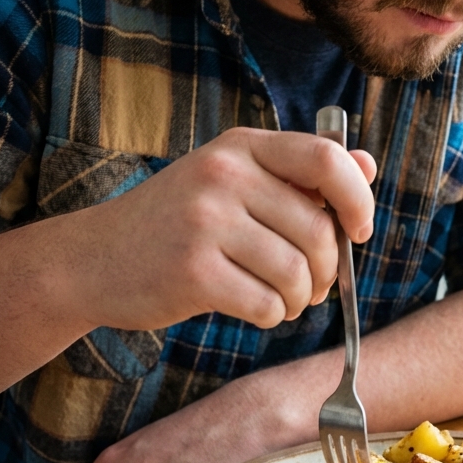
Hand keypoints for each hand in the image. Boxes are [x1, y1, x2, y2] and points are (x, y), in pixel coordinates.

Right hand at [70, 127, 375, 331]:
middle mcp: (223, 175)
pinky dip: (273, 316)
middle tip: (313, 285)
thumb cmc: (176, 223)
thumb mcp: (234, 181)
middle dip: (328, 270)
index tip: (359, 230)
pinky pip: (267, 304)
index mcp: (241, 147)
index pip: (325, 158)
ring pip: (297, 273)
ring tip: (284, 299)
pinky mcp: (193, 272)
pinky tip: (257, 309)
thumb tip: (368, 165)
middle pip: (318, 230)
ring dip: (301, 299)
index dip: (357, 199)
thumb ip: (300, 174)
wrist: (93, 260)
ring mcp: (205, 222)